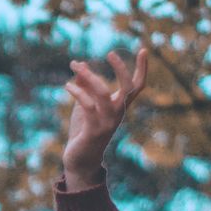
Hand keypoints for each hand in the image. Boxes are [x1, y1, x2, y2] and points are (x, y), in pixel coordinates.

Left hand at [62, 46, 147, 184]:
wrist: (80, 161)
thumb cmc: (83, 132)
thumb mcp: (83, 106)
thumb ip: (84, 86)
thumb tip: (79, 64)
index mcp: (119, 107)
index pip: (137, 86)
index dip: (143, 69)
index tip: (143, 49)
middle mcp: (118, 114)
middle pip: (128, 87)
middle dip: (121, 69)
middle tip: (110, 53)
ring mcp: (107, 122)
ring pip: (103, 93)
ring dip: (89, 76)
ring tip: (74, 65)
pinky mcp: (93, 130)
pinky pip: (87, 105)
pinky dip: (77, 92)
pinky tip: (67, 85)